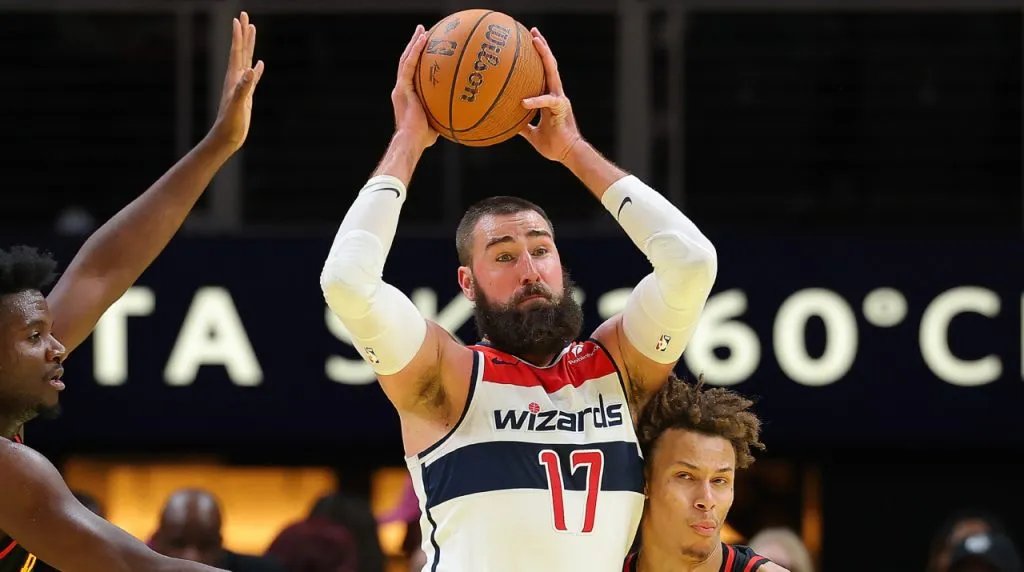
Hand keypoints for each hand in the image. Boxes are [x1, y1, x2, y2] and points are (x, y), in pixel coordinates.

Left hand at [208, 11, 264, 150]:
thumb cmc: (230, 123)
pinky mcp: (246, 95)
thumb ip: (242, 88)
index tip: (240, 19)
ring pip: (246, 60)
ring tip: (252, 31)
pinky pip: (252, 77)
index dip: (238, 35)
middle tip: (245, 16)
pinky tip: (259, 65)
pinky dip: (256, 69)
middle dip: (243, 33)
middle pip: (240, 50)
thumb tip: (249, 70)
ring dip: (249, 45)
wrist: (226, 137)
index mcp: (234, 78)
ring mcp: (241, 86)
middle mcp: (236, 78)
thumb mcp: (237, 105)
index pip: (237, 52)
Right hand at [392, 25, 437, 149]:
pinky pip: (409, 65)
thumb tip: (461, 113)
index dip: (417, 59)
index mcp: (407, 95)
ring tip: (422, 29)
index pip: (411, 72)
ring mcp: (401, 87)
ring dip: (414, 43)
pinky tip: (423, 40)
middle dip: (414, 45)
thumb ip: (443, 113)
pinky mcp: (402, 88)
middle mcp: (401, 89)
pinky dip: (415, 51)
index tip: (426, 48)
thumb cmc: (424, 138)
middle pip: (407, 61)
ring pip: (406, 59)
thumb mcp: (436, 121)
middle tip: (423, 32)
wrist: (412, 141)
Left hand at [519, 28, 582, 162]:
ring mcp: (559, 99)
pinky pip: (547, 102)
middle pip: (549, 65)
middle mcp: (556, 94)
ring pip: (552, 72)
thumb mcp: (531, 133)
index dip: (538, 57)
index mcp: (549, 97)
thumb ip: (522, 125)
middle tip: (532, 31)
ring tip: (535, 41)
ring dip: (544, 56)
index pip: (543, 72)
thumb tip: (507, 123)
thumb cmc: (553, 144)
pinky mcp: (561, 109)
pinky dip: (536, 101)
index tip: (530, 42)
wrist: (567, 153)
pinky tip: (524, 102)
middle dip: (542, 47)